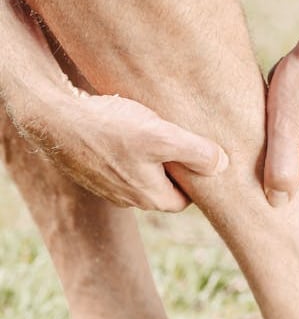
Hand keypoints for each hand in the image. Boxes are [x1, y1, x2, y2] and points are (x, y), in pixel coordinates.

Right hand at [17, 89, 228, 211]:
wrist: (55, 120)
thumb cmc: (110, 128)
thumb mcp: (162, 137)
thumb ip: (196, 152)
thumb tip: (223, 165)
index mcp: (152, 197)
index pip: (187, 198)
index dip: (196, 176)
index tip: (200, 152)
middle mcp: (129, 199)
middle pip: (165, 186)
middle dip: (174, 166)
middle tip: (180, 136)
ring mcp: (108, 186)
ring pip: (142, 174)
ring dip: (150, 156)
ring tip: (153, 128)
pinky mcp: (92, 170)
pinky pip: (120, 164)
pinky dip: (127, 148)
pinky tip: (125, 126)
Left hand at [265, 42, 298, 203]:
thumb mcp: (284, 128)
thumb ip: (281, 168)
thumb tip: (277, 203)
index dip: (275, 205)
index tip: (251, 200)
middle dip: (276, 181)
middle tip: (248, 174)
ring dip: (283, 157)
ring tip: (258, 146)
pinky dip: (292, 138)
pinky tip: (277, 123)